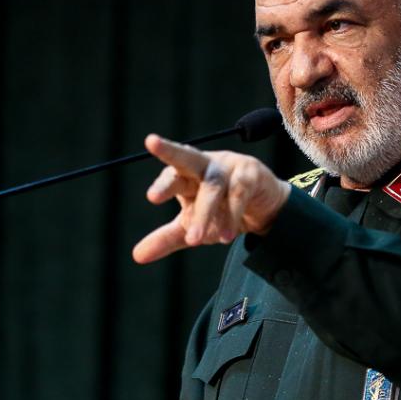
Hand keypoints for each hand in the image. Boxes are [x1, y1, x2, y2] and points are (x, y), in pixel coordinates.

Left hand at [132, 134, 291, 263]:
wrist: (263, 209)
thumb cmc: (221, 211)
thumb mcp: (191, 226)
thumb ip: (166, 238)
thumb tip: (137, 256)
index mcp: (187, 175)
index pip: (171, 175)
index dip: (163, 184)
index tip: (152, 197)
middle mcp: (206, 165)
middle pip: (187, 157)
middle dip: (169, 151)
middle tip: (152, 143)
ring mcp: (229, 166)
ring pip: (213, 187)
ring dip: (204, 213)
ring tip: (196, 240)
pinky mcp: (251, 174)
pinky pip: (239, 193)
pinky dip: (232, 215)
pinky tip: (225, 236)